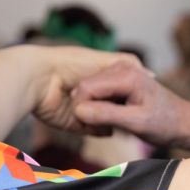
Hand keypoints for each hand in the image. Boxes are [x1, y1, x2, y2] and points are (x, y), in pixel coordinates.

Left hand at [24, 46, 147, 136]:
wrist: (39, 79)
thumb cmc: (69, 64)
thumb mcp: (104, 59)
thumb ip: (126, 64)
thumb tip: (150, 75)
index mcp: (93, 76)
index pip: (119, 87)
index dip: (131, 91)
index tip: (145, 94)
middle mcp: (88, 93)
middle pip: (114, 104)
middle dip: (125, 107)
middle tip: (139, 108)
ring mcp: (82, 110)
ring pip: (106, 119)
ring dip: (115, 118)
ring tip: (126, 116)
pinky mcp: (74, 124)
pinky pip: (94, 130)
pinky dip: (103, 129)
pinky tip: (113, 126)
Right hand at [71, 63, 189, 147]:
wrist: (183, 122)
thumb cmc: (165, 124)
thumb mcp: (136, 123)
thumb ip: (107, 115)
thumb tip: (79, 110)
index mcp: (126, 75)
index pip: (85, 88)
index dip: (81, 109)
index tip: (91, 128)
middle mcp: (121, 67)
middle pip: (84, 87)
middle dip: (86, 110)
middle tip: (102, 129)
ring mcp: (119, 71)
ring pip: (88, 90)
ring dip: (92, 110)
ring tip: (110, 126)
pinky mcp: (119, 80)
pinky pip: (97, 93)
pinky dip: (99, 107)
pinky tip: (113, 120)